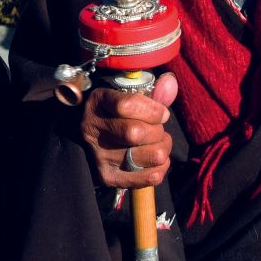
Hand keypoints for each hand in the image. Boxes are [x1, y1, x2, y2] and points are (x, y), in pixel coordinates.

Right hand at [80, 71, 178, 188]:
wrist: (90, 139)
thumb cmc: (115, 113)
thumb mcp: (127, 95)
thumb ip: (152, 90)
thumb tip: (170, 82)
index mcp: (97, 103)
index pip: (128, 105)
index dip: (153, 109)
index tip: (161, 113)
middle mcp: (93, 130)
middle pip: (136, 133)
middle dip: (158, 130)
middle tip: (157, 128)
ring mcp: (100, 157)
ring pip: (151, 155)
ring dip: (163, 148)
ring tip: (156, 142)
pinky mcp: (110, 178)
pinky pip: (152, 176)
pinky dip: (161, 166)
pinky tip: (153, 158)